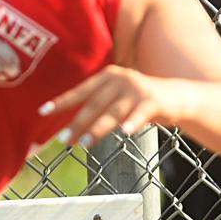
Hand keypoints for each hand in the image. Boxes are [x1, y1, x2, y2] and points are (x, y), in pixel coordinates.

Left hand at [39, 65, 171, 148]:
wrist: (177, 96)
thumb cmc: (139, 100)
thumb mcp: (116, 98)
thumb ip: (98, 106)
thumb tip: (71, 127)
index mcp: (106, 76)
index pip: (79, 91)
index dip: (61, 102)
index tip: (43, 111)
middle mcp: (119, 79)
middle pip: (94, 105)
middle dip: (77, 123)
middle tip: (64, 140)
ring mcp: (137, 88)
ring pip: (113, 112)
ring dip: (98, 129)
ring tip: (84, 143)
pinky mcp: (153, 100)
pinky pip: (140, 113)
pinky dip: (132, 123)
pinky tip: (125, 133)